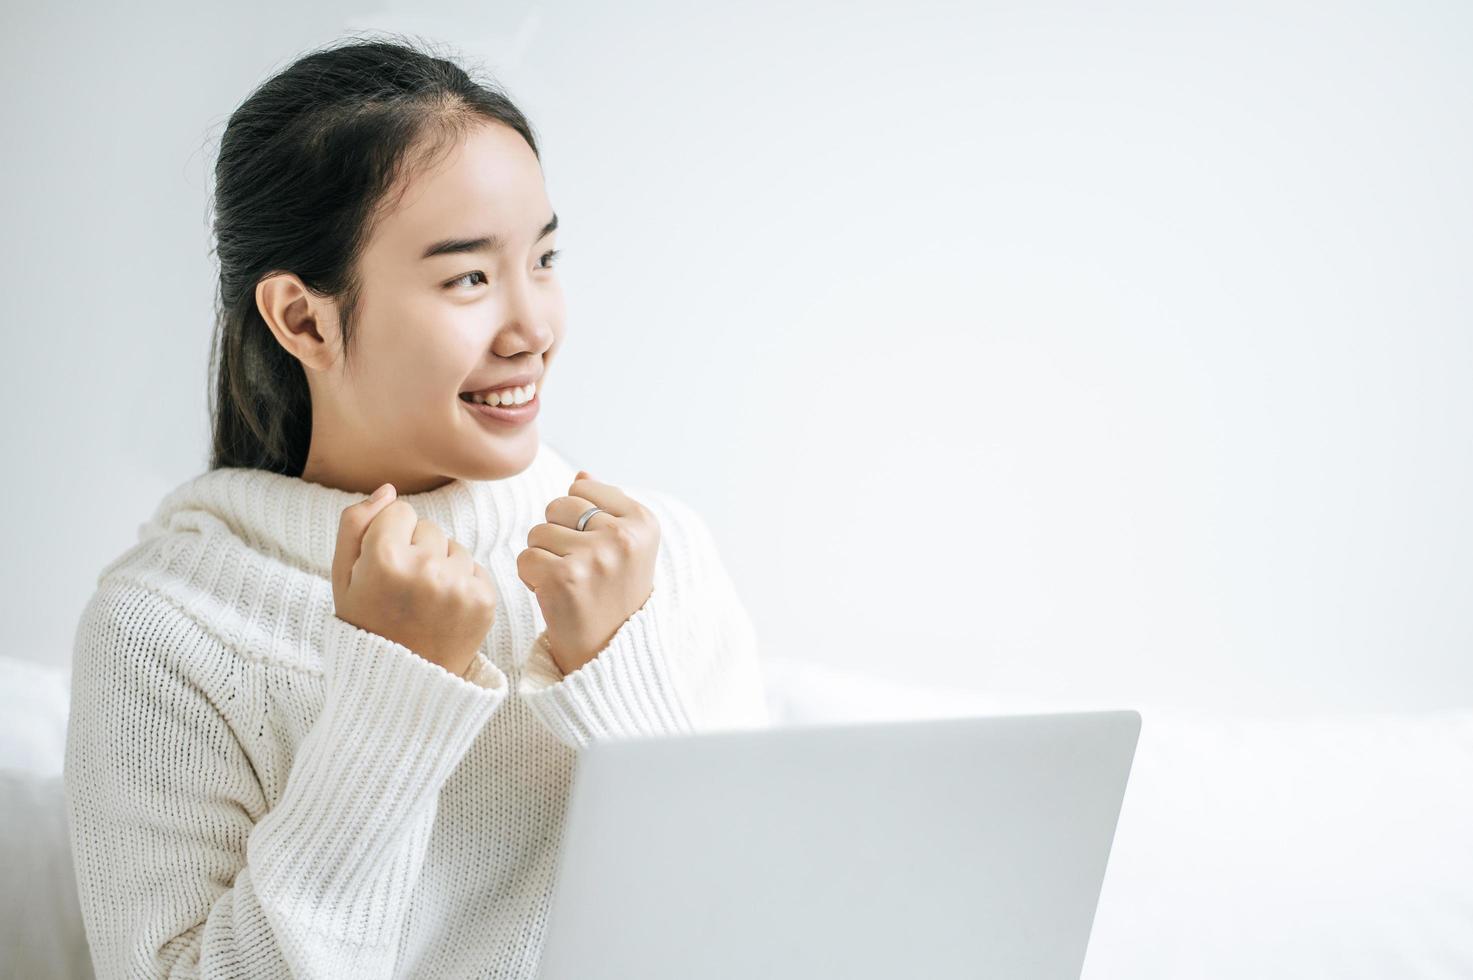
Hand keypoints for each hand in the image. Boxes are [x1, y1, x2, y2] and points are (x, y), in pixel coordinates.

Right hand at [331, 484, 496, 678]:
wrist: (401, 685)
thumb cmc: (367, 626)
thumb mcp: (342, 578)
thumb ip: (355, 525)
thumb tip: (389, 490)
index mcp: (384, 559)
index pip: (400, 511)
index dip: (389, 538)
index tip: (384, 569)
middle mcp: (425, 569)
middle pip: (429, 527)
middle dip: (416, 550)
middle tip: (404, 591)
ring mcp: (458, 585)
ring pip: (454, 547)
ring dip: (441, 566)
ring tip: (424, 603)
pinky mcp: (485, 600)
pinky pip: (475, 568)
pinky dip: (462, 584)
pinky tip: (444, 611)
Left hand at [516, 470, 659, 675]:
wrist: (610, 654)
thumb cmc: (615, 596)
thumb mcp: (627, 548)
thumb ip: (607, 507)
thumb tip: (581, 476)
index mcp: (643, 522)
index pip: (582, 489)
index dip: (578, 519)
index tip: (597, 550)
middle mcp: (623, 537)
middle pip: (558, 506)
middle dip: (557, 534)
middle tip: (579, 568)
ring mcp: (595, 558)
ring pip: (538, 532)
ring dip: (543, 557)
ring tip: (568, 583)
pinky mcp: (564, 580)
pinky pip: (525, 558)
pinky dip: (531, 578)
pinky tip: (553, 595)